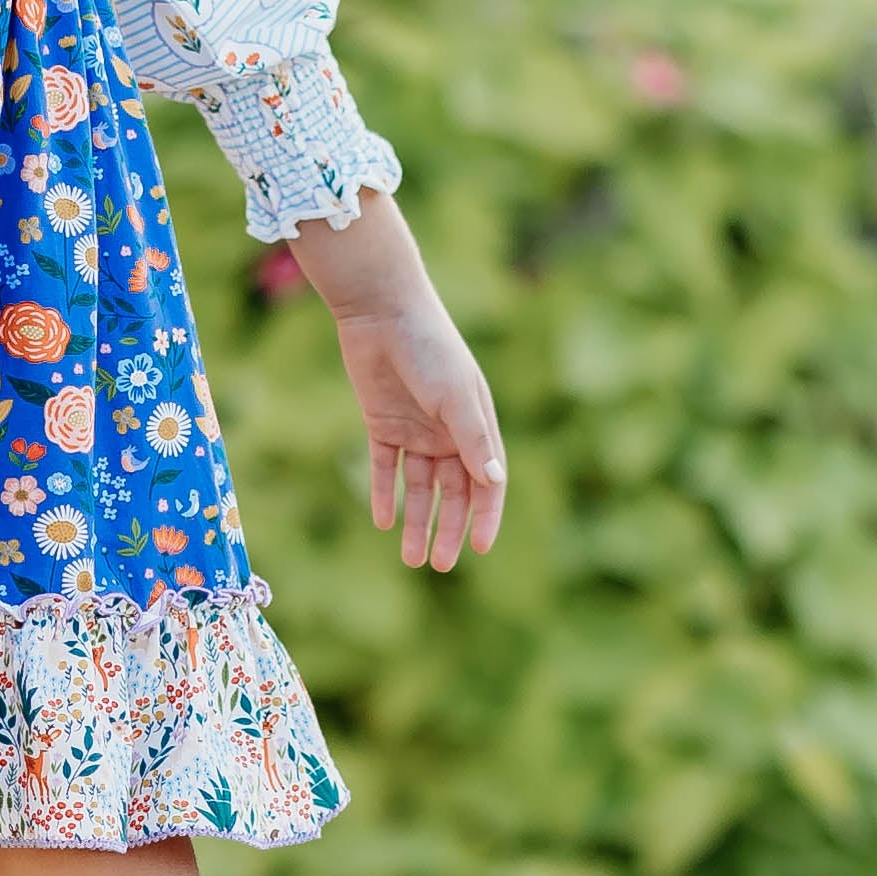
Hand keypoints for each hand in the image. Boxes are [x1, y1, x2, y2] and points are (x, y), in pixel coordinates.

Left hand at [278, 191, 505, 572]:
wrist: (381, 311)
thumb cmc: (430, 348)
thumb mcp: (454, 397)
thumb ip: (473, 440)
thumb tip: (495, 483)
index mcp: (476, 426)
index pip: (487, 482)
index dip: (485, 516)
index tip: (479, 549)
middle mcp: (448, 432)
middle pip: (452, 492)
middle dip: (448, 529)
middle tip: (439, 565)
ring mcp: (415, 429)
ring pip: (419, 487)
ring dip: (417, 521)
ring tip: (411, 558)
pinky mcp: (382, 424)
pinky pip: (385, 467)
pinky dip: (384, 493)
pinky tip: (383, 520)